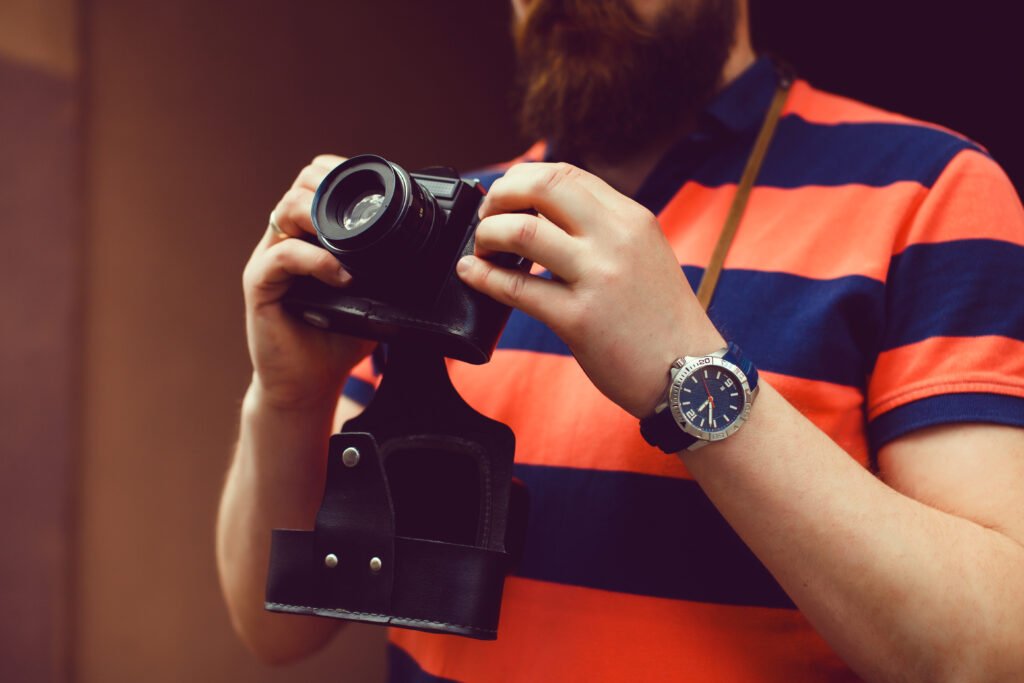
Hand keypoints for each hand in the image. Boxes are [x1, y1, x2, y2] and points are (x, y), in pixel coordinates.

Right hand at [242, 155, 373, 410]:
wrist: (309, 383)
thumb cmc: (339, 339)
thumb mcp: (375, 297)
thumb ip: (390, 270)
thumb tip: (435, 254)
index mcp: (309, 235)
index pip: (316, 182)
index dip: (342, 174)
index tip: (378, 189)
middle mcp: (285, 240)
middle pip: (300, 187)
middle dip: (333, 189)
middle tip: (366, 214)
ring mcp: (269, 260)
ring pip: (286, 211)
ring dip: (323, 218)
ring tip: (355, 243)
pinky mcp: (260, 286)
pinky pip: (284, 257)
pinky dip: (317, 261)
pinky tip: (343, 276)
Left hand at [456, 162, 723, 417]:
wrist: (691, 375)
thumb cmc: (663, 321)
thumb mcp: (645, 255)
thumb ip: (604, 231)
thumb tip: (547, 215)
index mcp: (632, 219)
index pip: (565, 174)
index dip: (523, 180)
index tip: (506, 197)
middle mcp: (616, 239)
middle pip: (541, 187)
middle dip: (500, 196)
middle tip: (487, 217)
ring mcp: (598, 277)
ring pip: (521, 232)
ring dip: (488, 235)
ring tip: (483, 249)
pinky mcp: (579, 319)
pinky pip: (516, 289)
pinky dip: (483, 277)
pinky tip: (471, 274)